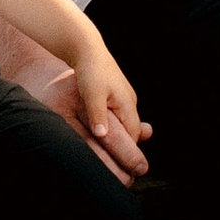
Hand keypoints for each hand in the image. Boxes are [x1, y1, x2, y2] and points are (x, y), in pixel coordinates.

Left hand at [26, 48, 151, 181]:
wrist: (86, 48)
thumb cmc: (89, 70)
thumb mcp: (92, 93)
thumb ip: (97, 115)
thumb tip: (102, 135)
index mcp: (127, 103)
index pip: (133, 135)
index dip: (130, 153)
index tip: (126, 170)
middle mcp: (129, 101)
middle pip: (132, 132)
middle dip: (129, 149)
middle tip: (125, 171)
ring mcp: (123, 97)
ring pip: (126, 124)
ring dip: (122, 138)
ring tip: (118, 159)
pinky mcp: (114, 94)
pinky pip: (119, 117)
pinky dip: (116, 128)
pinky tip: (107, 136)